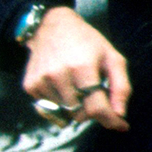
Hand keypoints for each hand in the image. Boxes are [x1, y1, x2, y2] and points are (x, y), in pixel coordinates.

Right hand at [22, 7, 130, 130]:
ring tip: (78, 85)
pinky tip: (64, 86)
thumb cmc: (88, 43)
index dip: (110, 120)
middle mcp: (58, 75)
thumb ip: (121, 87)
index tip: (121, 125)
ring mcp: (41, 81)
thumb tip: (120, 114)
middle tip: (95, 92)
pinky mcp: (30, 85)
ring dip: (76, 107)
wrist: (51, 26)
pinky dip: (61, 104)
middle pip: (81, 114)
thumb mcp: (112, 58)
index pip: (96, 107)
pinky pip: (50, 109)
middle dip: (93, 110)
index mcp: (82, 68)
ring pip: (65, 114)